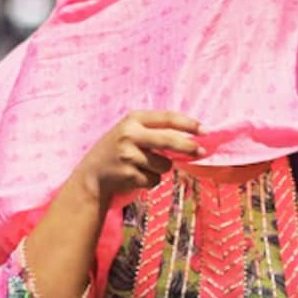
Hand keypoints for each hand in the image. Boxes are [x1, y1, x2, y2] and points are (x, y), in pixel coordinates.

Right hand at [72, 110, 202, 204]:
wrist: (92, 174)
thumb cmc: (119, 150)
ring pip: (164, 164)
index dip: (188, 124)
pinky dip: (151, 180)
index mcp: (133, 119)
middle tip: (201, 151)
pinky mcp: (130, 175)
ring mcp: (129, 156)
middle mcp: (130, 135)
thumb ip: (156, 131)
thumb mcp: (132, 132)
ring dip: (161, 168)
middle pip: (169, 140)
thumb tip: (192, 138)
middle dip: (188, 146)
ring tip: (143, 166)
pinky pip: (155, 179)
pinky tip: (135, 176)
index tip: (205, 130)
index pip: (167, 118)